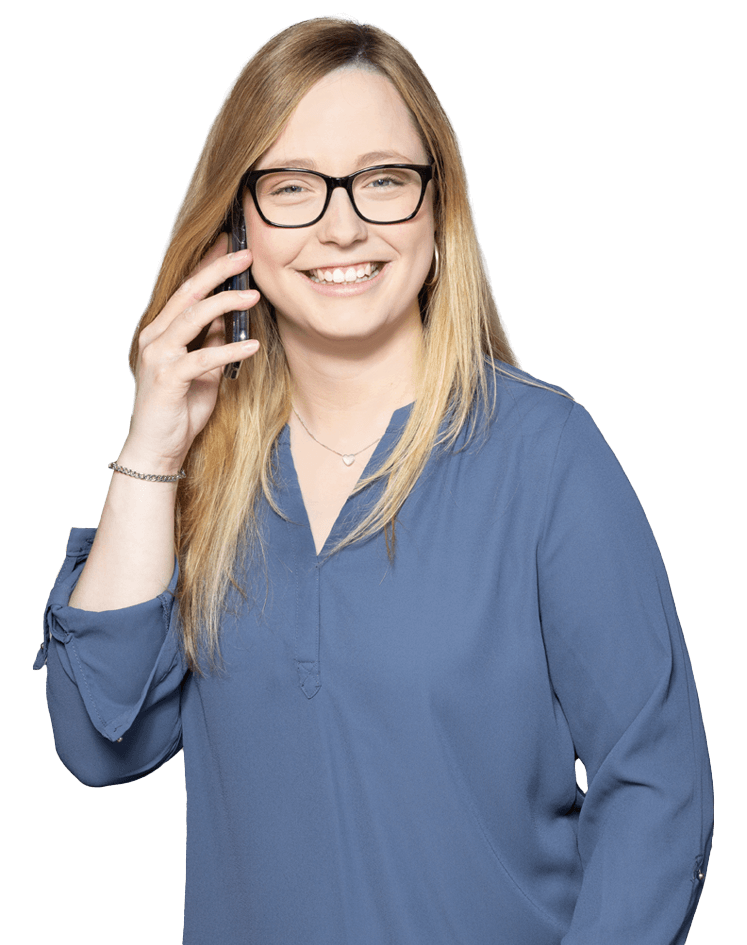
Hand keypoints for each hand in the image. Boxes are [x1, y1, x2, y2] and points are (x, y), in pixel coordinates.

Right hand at [120, 234, 260, 472]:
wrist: (157, 448)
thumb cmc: (178, 410)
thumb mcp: (202, 371)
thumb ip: (210, 343)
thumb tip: (230, 320)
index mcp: (161, 332)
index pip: (186, 290)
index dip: (208, 266)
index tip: (232, 246)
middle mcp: (155, 337)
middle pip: (189, 294)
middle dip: (218, 271)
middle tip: (247, 256)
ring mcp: (159, 356)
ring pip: (193, 318)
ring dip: (226, 304)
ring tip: (254, 296)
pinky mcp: (168, 378)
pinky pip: (203, 357)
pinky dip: (229, 350)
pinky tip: (252, 345)